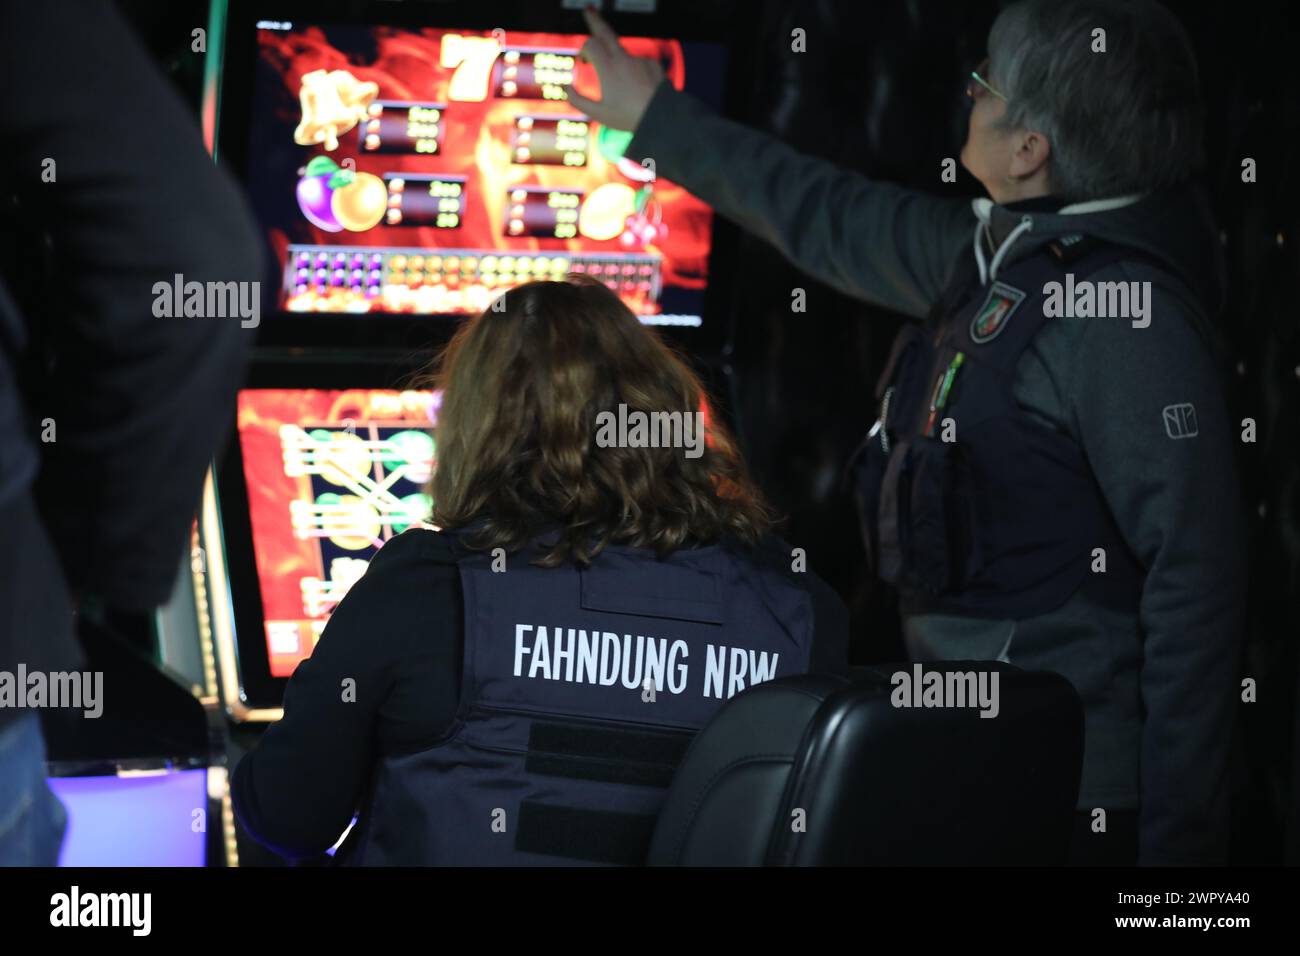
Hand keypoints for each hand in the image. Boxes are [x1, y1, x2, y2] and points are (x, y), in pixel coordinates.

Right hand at [568, 6, 663, 131]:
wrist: (661, 118)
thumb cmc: (628, 118)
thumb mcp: (599, 114)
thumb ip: (578, 100)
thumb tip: (565, 88)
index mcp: (608, 68)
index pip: (590, 44)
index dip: (584, 50)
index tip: (583, 60)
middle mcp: (623, 59)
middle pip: (605, 31)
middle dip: (595, 20)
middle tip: (588, 9)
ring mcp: (638, 59)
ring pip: (622, 55)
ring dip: (618, 64)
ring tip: (623, 88)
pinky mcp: (652, 63)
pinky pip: (638, 63)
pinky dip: (635, 73)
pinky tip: (638, 90)